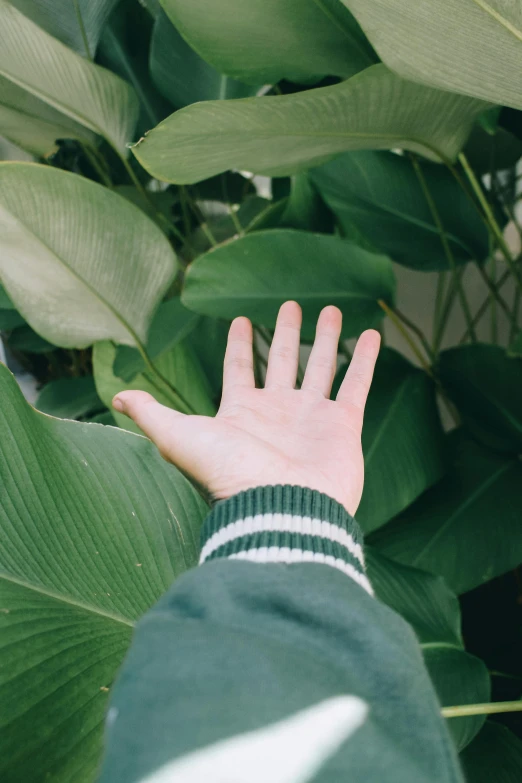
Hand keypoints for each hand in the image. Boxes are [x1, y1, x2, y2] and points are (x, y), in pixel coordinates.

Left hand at [113, 302, 379, 514]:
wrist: (279, 510)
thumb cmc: (229, 477)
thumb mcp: (179, 438)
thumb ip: (152, 414)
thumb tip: (116, 396)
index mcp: (242, 412)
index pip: (240, 369)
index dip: (239, 345)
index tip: (241, 320)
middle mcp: (277, 411)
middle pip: (282, 362)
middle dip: (285, 334)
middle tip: (290, 305)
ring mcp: (311, 418)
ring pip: (321, 367)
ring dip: (326, 339)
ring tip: (330, 310)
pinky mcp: (343, 426)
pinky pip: (356, 385)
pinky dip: (364, 360)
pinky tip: (371, 335)